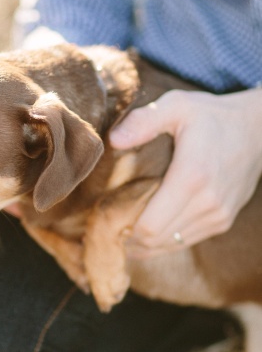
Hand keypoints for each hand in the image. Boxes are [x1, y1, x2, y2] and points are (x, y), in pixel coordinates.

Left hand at [109, 88, 261, 256]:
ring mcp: (218, 216)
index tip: (105, 217)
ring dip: (146, 242)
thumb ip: (144, 121)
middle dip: (129, 238)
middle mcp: (208, 203)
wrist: (256, 129)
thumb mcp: (177, 106)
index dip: (123, 229)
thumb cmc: (210, 116)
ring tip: (123, 228)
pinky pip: (186, 241)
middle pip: (157, 241)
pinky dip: (165, 240)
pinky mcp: (223, 221)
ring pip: (171, 246)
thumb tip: (113, 140)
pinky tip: (147, 227)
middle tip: (107, 225)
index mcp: (191, 177)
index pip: (150, 227)